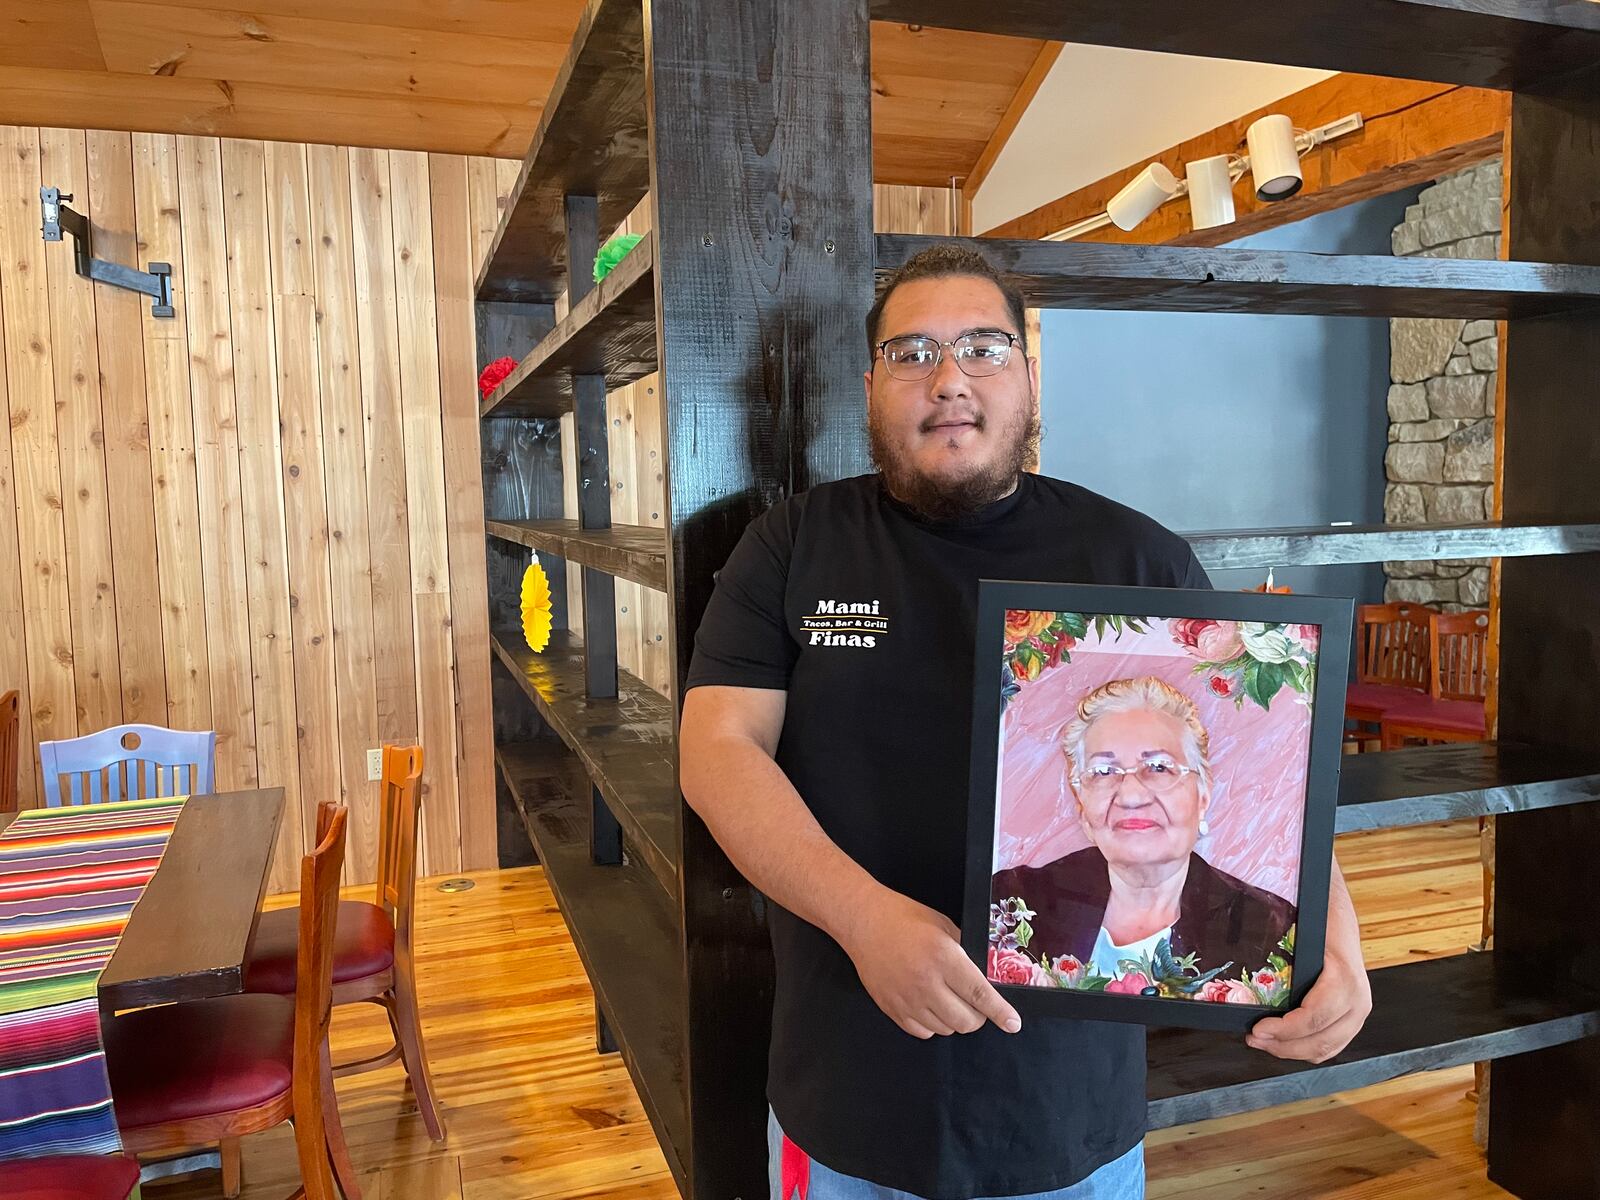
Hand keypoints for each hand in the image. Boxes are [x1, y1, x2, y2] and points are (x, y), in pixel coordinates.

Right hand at [837, 887, 1021, 1039]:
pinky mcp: (892, 1009)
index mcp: (944, 958)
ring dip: (954, 1019)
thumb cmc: (903, 918)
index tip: (1013, 1023)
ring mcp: (907, 1000)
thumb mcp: (943, 926)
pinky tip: (929, 1005)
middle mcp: (927, 983)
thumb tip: (984, 973)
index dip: (1000, 1013)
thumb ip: (965, 951)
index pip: (980, 995)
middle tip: (974, 1002)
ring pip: (946, 1029)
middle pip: (966, 1021)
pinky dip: (932, 1024)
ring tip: (948, 998)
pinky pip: (923, 1032)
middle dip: (978, 1016)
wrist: (863, 921)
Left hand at [1246, 927, 1371, 1062]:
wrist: (1340, 919)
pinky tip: (1283, 1041)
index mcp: (1345, 980)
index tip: (1258, 1029)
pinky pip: (1331, 1045)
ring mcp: (1359, 1013)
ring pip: (1326, 1048)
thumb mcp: (1302, 932)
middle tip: (1254, 1038)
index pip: (1315, 1017)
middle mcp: (1358, 1001)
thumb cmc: (1321, 923)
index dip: (1285, 1029)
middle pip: (1320, 1040)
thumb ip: (1283, 955)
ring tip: (1264, 1041)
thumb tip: (1247, 969)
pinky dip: (1305, 1048)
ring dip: (1292, 1050)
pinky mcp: (1353, 1019)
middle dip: (1283, 1045)